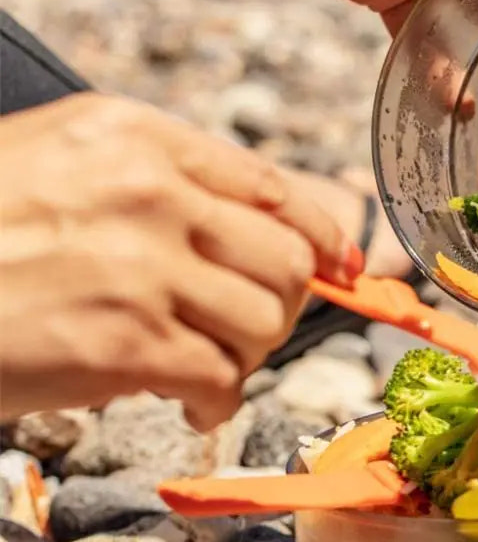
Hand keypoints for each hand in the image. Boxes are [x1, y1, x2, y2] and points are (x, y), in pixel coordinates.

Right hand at [0, 93, 362, 428]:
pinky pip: (222, 378)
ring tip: (207, 364)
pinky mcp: (124, 341)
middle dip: (284, 307)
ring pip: (265, 320)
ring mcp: (139, 266)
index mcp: (139, 138)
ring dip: (248, 356)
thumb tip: (272, 229)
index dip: (324, 237)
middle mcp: (149, 191)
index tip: (341, 267)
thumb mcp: (71, 164)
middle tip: (247, 331)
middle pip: (287, 261)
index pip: (275, 189)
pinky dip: (217, 402)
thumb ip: (169, 184)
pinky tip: (190, 403)